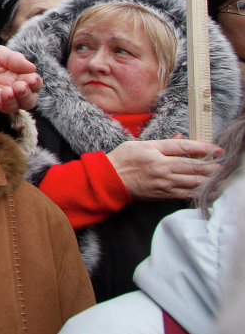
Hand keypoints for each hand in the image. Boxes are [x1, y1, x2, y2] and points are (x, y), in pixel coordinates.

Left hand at [0, 44, 42, 113]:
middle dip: (27, 95)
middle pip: (26, 102)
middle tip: (21, 86)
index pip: (33, 86)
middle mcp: (8, 91)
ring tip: (9, 91)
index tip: (32, 78)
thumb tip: (32, 67)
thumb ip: (13, 59)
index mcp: (16, 78)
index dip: (35, 84)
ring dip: (12, 101)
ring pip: (11, 108)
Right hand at [107, 138, 221, 199]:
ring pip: (192, 182)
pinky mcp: (162, 194)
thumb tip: (181, 139)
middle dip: (211, 166)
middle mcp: (160, 167)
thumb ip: (163, 143)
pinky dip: (198, 193)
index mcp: (154, 151)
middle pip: (192, 166)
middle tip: (223, 165)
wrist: (109, 179)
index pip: (184, 147)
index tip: (217, 149)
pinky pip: (185, 194)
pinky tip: (207, 191)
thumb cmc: (122, 159)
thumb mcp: (140, 144)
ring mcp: (162, 182)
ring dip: (209, 180)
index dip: (203, 147)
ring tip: (219, 177)